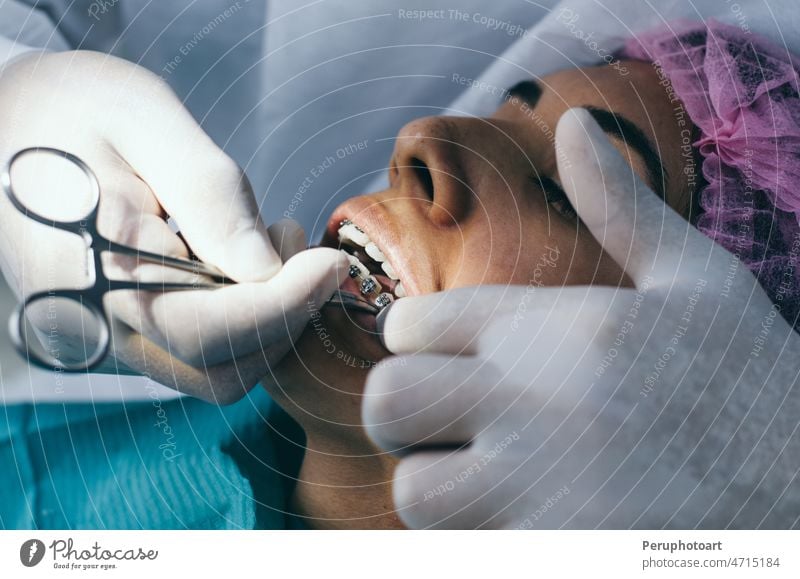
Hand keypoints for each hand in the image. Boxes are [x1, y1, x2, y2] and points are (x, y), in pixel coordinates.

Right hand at [0, 50, 347, 402]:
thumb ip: (210, 197)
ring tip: (268, 238)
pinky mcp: (126, 330)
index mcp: (85, 272)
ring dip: (267, 315)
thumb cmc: (75, 107)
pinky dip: (243, 314)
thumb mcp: (146, 121)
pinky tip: (239, 255)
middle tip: (294, 241)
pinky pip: (201, 349)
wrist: (13, 119)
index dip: (286, 305)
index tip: (331, 262)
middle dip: (282, 314)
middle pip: (220, 369)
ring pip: (217, 367)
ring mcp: (108, 335)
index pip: (206, 333)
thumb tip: (268, 271)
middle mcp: (93, 326)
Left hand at [363, 108, 799, 527]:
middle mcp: (529, 402)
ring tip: (488, 480)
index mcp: (550, 327)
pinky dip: (475, 537)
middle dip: (403, 414)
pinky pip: (459, 552)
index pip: (407, 325)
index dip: (415, 343)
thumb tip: (577, 123)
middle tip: (445, 422)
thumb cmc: (750, 382)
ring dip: (438, 486)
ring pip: (414, 490)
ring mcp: (536, 489)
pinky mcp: (550, 553)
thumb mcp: (696, 280)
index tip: (447, 358)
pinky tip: (528, 520)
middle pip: (388, 403)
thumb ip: (620, 207)